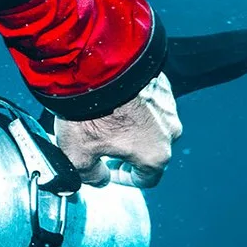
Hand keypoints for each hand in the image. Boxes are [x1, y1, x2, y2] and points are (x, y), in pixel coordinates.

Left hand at [54, 73, 181, 187]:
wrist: (95, 68)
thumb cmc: (89, 111)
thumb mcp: (77, 156)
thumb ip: (90, 176)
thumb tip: (99, 179)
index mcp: (154, 154)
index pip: (146, 179)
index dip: (125, 179)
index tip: (110, 172)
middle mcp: (169, 131)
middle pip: (149, 151)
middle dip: (126, 152)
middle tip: (103, 146)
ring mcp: (168, 107)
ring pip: (151, 126)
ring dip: (131, 128)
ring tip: (104, 120)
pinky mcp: (162, 86)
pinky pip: (150, 103)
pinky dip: (134, 106)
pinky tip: (112, 102)